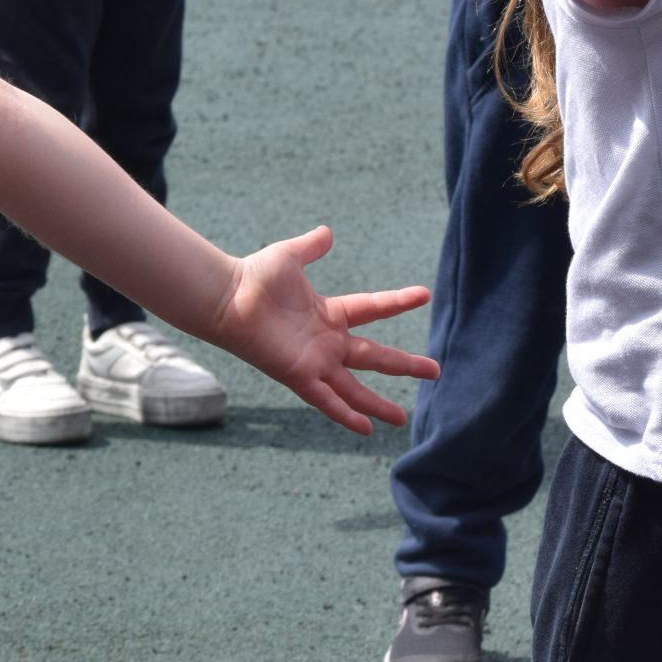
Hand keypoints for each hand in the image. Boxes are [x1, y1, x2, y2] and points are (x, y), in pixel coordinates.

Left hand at [208, 225, 437, 434]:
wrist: (227, 298)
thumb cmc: (254, 277)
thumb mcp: (290, 256)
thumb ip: (311, 247)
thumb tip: (327, 231)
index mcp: (329, 314)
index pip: (373, 309)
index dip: (398, 302)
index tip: (425, 295)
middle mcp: (327, 342)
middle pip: (376, 356)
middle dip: (405, 365)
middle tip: (435, 371)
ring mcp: (315, 362)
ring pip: (355, 388)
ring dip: (378, 404)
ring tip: (403, 419)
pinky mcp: (300, 375)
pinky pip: (326, 400)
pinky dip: (345, 414)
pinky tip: (365, 430)